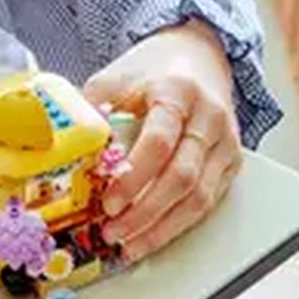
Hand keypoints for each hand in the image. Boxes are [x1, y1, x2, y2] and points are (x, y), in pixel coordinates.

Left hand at [83, 23, 244, 258]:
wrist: (198, 54)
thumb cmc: (154, 70)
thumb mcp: (116, 78)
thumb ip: (92, 111)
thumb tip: (68, 149)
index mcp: (178, 92)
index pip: (160, 142)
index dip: (135, 178)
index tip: (110, 203)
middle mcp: (209, 118)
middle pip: (182, 177)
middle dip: (145, 213)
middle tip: (114, 231)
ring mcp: (225, 142)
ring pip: (200, 198)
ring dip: (163, 228)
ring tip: (130, 244)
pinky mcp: (231, 162)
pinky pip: (208, 201)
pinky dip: (180, 225)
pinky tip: (154, 236)